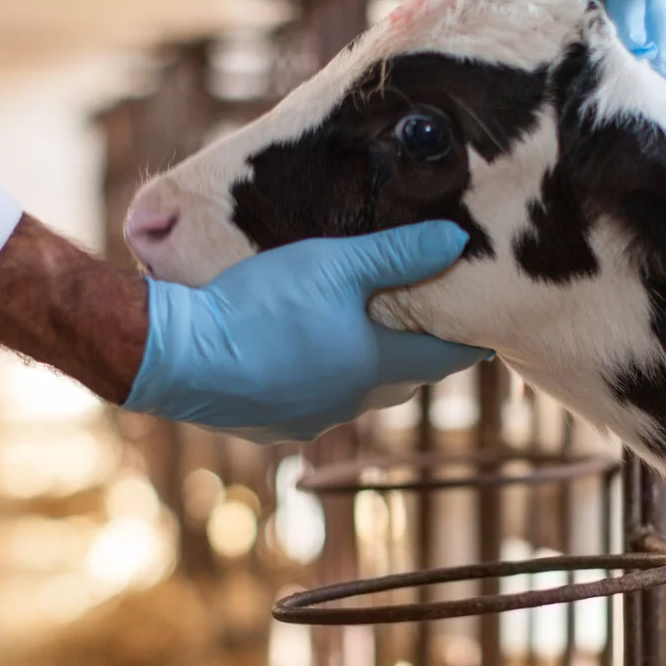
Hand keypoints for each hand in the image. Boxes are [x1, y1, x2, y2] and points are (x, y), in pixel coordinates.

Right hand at [123, 222, 491, 442]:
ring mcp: (309, 419)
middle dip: (417, 357)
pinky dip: (316, 382)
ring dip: (364, 371)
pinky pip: (308, 404)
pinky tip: (298, 359)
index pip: (442, 358)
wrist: (179, 356)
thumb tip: (456, 240)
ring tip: (363, 342)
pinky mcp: (269, 426)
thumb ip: (397, 254)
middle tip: (428, 332)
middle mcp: (351, 402)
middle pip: (402, 379)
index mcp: (375, 364)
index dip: (466, 345)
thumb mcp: (333, 264)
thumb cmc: (261, 304)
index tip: (486, 337)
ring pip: (355, 394)